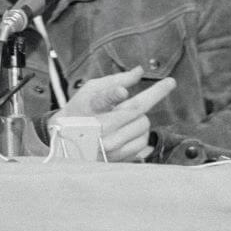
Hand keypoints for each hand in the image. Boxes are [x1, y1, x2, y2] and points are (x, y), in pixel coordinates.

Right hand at [55, 67, 177, 161]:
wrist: (65, 140)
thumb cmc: (81, 109)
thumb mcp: (91, 90)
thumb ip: (116, 80)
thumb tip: (139, 71)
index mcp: (90, 107)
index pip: (101, 100)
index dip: (112, 95)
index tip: (122, 92)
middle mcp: (97, 128)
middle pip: (136, 110)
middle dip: (146, 100)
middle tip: (166, 85)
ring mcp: (107, 146)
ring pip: (144, 127)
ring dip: (141, 120)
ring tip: (126, 119)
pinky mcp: (115, 159)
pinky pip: (143, 145)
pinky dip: (141, 135)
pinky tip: (127, 133)